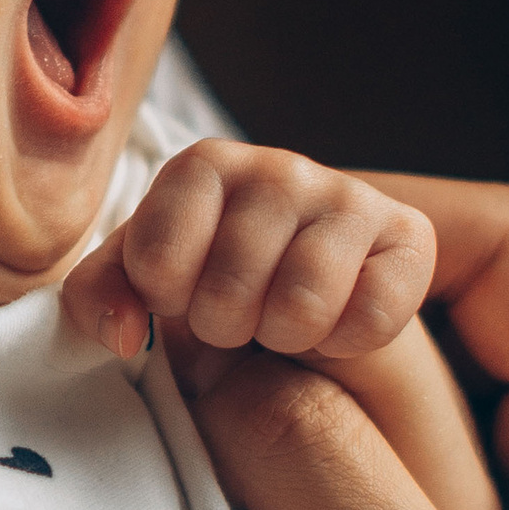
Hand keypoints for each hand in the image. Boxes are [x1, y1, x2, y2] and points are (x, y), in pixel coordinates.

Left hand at [63, 142, 434, 361]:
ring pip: (302, 303)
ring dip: (284, 338)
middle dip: (223, 326)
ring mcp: (349, 198)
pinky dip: (346, 341)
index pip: (157, 253)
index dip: (163, 295)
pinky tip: (333, 329)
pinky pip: (372, 313)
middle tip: (235, 320)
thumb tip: (124, 331)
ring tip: (279, 326)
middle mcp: (280, 168)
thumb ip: (100, 297)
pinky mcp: (408, 237)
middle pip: (229, 288)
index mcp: (203, 168)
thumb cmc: (205, 286)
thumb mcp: (138, 286)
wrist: (291, 300)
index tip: (176, 296)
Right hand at [171, 179, 508, 509]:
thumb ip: (328, 452)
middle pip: (424, 289)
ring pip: (365, 363)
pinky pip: (338, 443)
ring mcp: (504, 508)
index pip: (503, 249)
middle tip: (164, 286)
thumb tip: (219, 320)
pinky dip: (256, 410)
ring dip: (256, 334)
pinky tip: (171, 381)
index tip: (231, 231)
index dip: (363, 212)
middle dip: (288, 272)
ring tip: (144, 317)